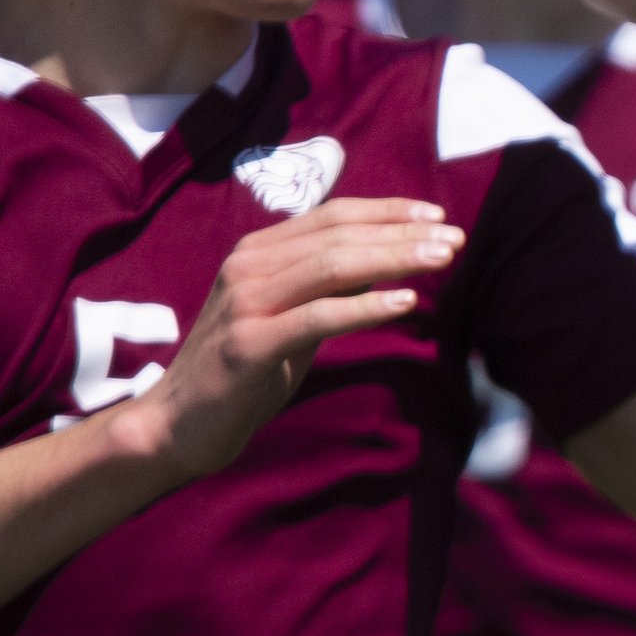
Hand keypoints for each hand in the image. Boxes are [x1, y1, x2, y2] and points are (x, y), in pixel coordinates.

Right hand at [117, 196, 457, 483]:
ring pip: (332, 266)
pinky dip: (365, 306)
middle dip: (403, 234)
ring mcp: (245, 304)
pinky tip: (405, 302)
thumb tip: (391, 258)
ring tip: (442, 260)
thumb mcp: (293, 314)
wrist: (179, 424)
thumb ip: (330, 284)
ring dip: (394, 259)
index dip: (389, 211)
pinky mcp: (248, 345)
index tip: (437, 218)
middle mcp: (248, 267)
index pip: (334, 215)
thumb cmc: (246, 367)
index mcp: (259, 252)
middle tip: (456, 240)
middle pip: (340, 236)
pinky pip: (317, 316)